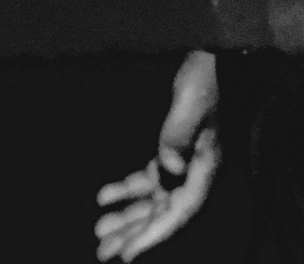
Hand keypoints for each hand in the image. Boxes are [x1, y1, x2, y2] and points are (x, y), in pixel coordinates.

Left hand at [95, 50, 219, 260]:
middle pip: (162, 214)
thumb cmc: (201, 81)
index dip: (154, 236)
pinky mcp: (169, 152)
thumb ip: (178, 136)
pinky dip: (125, 190)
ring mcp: (181, 165)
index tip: (129, 255)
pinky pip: (145, 181)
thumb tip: (169, 171)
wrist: (204, 59)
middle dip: (133, 235)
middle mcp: (194, 174)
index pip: (178, 212)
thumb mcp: (189, 105)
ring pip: (152, 202)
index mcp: (204, 169)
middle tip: (103, 253)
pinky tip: (103, 197)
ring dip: (126, 217)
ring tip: (99, 234)